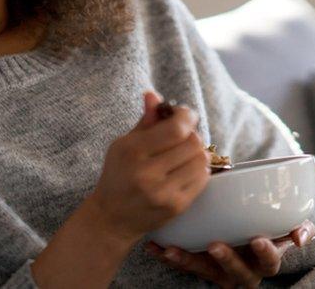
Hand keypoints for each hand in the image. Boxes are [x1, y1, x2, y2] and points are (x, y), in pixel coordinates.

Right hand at [86, 90, 211, 241]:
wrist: (111, 219)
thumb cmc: (117, 176)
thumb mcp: (123, 145)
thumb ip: (144, 121)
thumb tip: (154, 95)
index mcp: (133, 152)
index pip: (176, 128)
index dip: (186, 116)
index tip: (184, 114)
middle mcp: (148, 173)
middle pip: (193, 142)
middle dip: (192, 134)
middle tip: (183, 135)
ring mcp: (164, 193)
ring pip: (201, 160)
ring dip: (197, 152)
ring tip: (184, 153)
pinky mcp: (176, 207)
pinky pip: (203, 179)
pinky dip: (199, 169)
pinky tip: (186, 169)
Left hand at [144, 219, 314, 288]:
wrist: (250, 237)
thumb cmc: (270, 228)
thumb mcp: (288, 227)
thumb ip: (300, 227)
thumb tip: (299, 238)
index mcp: (266, 260)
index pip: (271, 261)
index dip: (266, 253)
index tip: (258, 240)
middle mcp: (243, 271)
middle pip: (236, 271)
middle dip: (225, 261)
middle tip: (215, 246)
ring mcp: (220, 272)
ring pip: (204, 271)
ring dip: (187, 261)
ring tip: (171, 250)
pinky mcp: (200, 267)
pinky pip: (183, 264)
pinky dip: (167, 255)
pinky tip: (154, 245)